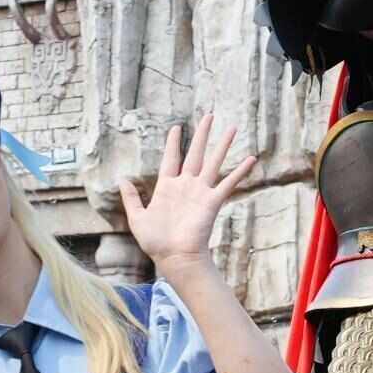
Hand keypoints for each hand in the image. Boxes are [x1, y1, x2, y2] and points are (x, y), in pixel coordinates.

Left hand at [118, 117, 259, 269]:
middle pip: (195, 153)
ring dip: (223, 145)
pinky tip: (251, 158)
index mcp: (167, 188)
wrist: (174, 257)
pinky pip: (228, 183)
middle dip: (202, 134)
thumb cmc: (156, 242)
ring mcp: (200, 192)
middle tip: (209, 116)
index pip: (171, 158)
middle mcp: (186, 186)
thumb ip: (130, 198)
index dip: (173, 143)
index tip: (176, 127)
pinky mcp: (212, 201)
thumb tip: (122, 179)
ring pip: (213, 162)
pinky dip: (240, 171)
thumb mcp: (137, 218)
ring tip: (232, 127)